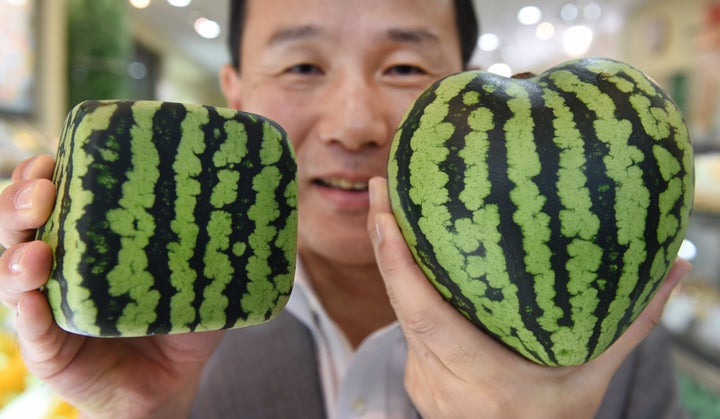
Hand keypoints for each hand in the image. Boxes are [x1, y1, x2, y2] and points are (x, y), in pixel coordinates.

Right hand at [0, 156, 222, 417]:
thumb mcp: (201, 273)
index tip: (57, 154)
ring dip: (16, 258)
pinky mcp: (49, 349)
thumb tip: (260, 195)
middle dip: (20, 202)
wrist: (172, 381)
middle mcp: (58, 266)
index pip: (52, 197)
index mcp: (88, 239)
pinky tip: (35, 301)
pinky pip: (33, 332)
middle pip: (19, 226)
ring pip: (13, 276)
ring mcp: (48, 307)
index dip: (43, 174)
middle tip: (45, 190)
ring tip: (37, 251)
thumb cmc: (181, 317)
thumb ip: (217, 240)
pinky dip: (30, 315)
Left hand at [367, 177, 689, 418]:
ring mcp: (423, 378)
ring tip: (387, 201)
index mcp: (483, 376)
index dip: (398, 264)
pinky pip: (404, 321)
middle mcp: (442, 377)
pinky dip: (402, 283)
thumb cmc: (554, 418)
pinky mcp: (416, 374)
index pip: (424, 314)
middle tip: (380, 184)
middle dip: (383, 241)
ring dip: (388, 257)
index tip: (384, 215)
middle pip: (399, 303)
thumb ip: (628, 325)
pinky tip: (403, 247)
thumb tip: (672, 267)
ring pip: (397, 310)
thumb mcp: (592, 377)